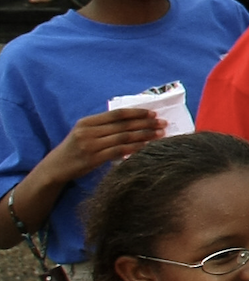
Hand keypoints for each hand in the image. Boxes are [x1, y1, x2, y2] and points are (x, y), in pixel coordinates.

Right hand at [45, 109, 164, 179]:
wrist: (55, 168)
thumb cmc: (75, 148)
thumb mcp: (85, 132)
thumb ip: (104, 126)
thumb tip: (133, 121)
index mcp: (87, 121)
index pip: (117, 114)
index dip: (136, 113)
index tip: (153, 113)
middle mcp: (88, 131)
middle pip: (123, 125)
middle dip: (145, 123)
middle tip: (162, 123)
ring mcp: (90, 145)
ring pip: (123, 138)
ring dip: (144, 135)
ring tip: (159, 134)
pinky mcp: (92, 159)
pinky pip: (118, 151)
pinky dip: (134, 148)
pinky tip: (146, 146)